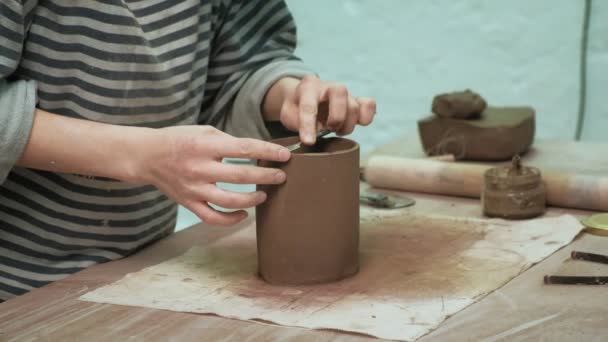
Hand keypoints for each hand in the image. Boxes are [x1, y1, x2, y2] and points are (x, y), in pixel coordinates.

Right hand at [139, 126, 290, 225]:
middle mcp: (199, 168)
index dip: (267, 151)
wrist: (147, 155)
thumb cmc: (180, 140)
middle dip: (266, 176)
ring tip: (265, 194)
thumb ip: (229, 141)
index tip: (285, 155)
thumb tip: (258, 151)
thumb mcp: (204, 131)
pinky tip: (243, 214)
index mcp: (205, 146)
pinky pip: (212, 217)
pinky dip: (230, 219)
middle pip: (241, 175)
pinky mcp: (189, 203)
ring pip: (229, 200)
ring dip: (251, 199)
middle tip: (282, 176)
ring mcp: (193, 188)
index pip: (244, 148)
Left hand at [263, 76, 375, 144]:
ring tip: (336, 131)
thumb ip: (296, 122)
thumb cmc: (296, 108)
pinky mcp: (356, 101)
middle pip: (340, 92)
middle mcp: (329, 86)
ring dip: (347, 124)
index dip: (308, 126)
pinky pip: (369, 105)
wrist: (305, 97)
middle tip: (329, 129)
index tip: (309, 142)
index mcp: (308, 87)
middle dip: (336, 116)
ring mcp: (345, 93)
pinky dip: (367, 117)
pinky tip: (357, 124)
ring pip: (355, 105)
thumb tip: (315, 134)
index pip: (309, 105)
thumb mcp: (287, 115)